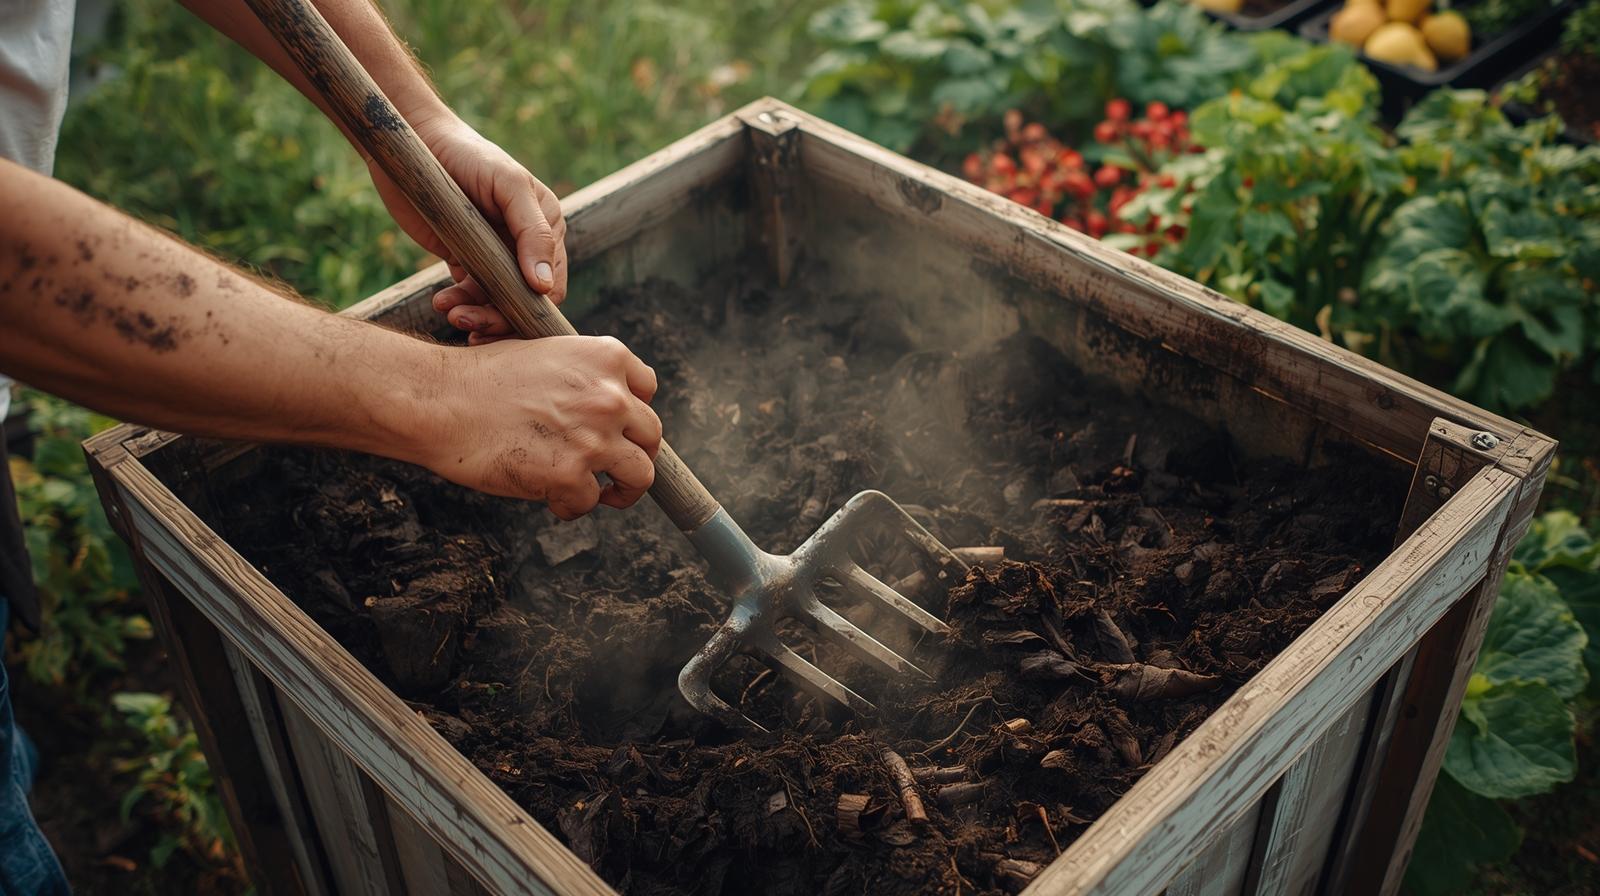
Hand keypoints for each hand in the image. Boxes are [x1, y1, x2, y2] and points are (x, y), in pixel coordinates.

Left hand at [367, 113, 563, 342]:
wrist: (414, 142)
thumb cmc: (468, 155)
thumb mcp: (508, 186)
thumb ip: (533, 232)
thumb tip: (546, 286)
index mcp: (546, 227)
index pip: (553, 284)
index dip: (533, 308)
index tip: (506, 318)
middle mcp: (525, 245)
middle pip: (524, 300)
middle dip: (499, 318)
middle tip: (471, 325)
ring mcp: (495, 254)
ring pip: (496, 303)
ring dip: (476, 314)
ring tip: (449, 311)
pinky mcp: (465, 258)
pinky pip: (470, 294)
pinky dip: (459, 304)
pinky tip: (442, 302)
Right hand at [417, 335, 660, 517]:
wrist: (441, 401)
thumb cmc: (481, 378)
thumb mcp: (545, 354)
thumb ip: (584, 377)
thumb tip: (610, 408)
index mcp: (606, 357)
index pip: (648, 388)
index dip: (635, 413)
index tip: (623, 429)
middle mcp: (611, 395)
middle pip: (651, 435)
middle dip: (635, 455)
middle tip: (615, 470)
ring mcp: (595, 438)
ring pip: (640, 476)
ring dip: (622, 490)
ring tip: (602, 494)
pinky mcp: (572, 476)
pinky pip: (588, 502)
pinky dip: (570, 505)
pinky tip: (548, 497)